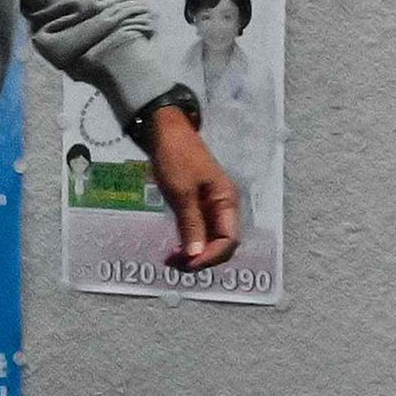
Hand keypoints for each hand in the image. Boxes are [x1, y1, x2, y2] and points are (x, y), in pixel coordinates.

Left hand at [143, 107, 243, 273]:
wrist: (166, 131)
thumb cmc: (176, 157)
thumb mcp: (181, 192)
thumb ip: (190, 224)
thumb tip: (195, 255)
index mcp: (226, 201)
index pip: (229, 240)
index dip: (210, 256)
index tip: (186, 263)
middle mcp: (224, 207)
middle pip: (222, 244)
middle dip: (202, 258)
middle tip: (175, 264)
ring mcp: (211, 207)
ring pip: (210, 241)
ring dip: (194, 254)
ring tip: (171, 259)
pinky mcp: (198, 205)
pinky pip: (199, 232)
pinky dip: (189, 243)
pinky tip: (174, 248)